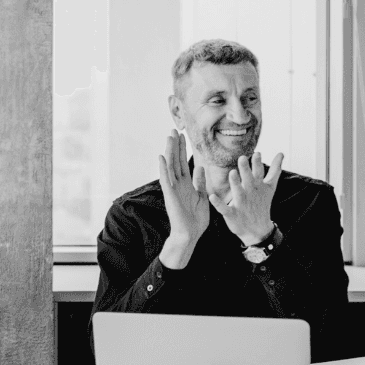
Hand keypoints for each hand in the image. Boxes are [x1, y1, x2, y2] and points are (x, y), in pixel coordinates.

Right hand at [158, 130, 209, 268]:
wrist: (190, 234)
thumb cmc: (196, 219)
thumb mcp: (202, 196)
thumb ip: (200, 182)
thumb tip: (200, 168)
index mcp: (186, 184)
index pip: (183, 163)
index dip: (183, 149)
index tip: (183, 136)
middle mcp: (178, 184)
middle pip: (175, 161)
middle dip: (175, 146)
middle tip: (173, 130)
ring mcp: (173, 189)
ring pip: (170, 166)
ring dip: (169, 152)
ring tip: (169, 138)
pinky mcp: (170, 195)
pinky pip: (166, 179)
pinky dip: (163, 168)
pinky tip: (161, 157)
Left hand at [210, 151, 282, 245]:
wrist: (258, 230)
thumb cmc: (261, 204)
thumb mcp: (269, 187)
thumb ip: (275, 170)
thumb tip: (281, 153)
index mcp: (258, 186)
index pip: (259, 172)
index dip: (257, 163)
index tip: (256, 153)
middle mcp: (250, 193)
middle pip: (248, 179)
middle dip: (246, 169)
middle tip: (242, 158)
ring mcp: (241, 203)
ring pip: (238, 191)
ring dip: (235, 183)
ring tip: (232, 173)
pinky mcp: (232, 213)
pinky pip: (224, 208)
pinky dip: (218, 203)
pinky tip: (212, 197)